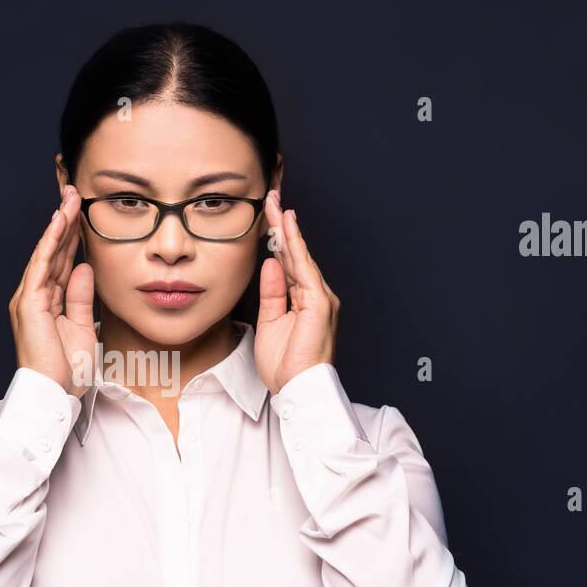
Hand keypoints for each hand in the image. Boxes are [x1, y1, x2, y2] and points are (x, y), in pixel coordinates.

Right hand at [9, 184, 97, 396]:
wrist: (52, 394)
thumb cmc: (65, 372)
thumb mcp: (82, 328)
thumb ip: (82, 297)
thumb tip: (85, 268)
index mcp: (49, 303)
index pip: (63, 263)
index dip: (72, 238)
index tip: (83, 214)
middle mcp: (36, 296)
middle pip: (54, 252)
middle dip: (65, 222)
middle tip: (75, 193)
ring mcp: (30, 298)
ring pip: (47, 253)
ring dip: (59, 224)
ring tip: (69, 198)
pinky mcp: (30, 303)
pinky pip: (42, 265)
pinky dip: (51, 242)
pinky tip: (59, 222)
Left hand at [254, 189, 340, 394]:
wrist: (299, 389)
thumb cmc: (286, 365)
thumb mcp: (271, 322)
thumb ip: (272, 292)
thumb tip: (270, 264)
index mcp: (303, 301)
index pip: (289, 263)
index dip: (278, 239)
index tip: (267, 218)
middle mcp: (314, 295)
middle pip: (295, 253)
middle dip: (282, 226)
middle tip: (269, 198)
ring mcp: (319, 298)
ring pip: (300, 256)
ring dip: (287, 229)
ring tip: (274, 204)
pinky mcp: (318, 303)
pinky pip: (304, 269)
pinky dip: (295, 247)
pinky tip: (287, 229)